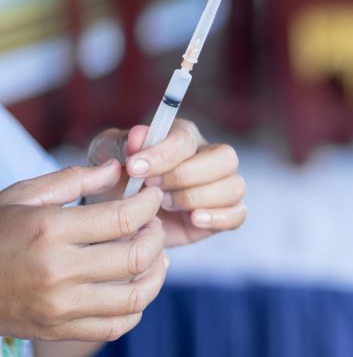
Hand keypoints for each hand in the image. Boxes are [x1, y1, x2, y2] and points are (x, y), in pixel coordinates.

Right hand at [0, 162, 166, 341]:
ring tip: (155, 256)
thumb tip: (118, 169)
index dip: (149, 204)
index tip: (152, 196)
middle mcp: (57, 271)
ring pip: (136, 297)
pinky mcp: (60, 329)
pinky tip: (136, 285)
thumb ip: (75, 179)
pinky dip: (137, 307)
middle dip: (157, 235)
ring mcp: (60, 307)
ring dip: (156, 274)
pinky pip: (117, 326)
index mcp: (49, 231)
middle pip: (136, 256)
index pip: (124, 218)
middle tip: (152, 224)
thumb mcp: (24, 197)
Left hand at [88, 119, 246, 246]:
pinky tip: (193, 220)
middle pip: (226, 158)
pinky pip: (239, 215)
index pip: (186, 139)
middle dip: (186, 176)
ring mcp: (221, 188)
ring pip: (234, 187)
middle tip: (153, 189)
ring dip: (197, 198)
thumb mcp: (109, 156)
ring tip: (166, 205)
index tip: (134, 167)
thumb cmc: (119, 178)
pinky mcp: (224, 215)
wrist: (122, 216)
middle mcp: (210, 158)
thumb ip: (122, 142)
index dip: (163, 154)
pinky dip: (218, 218)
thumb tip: (139, 136)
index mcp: (184, 138)